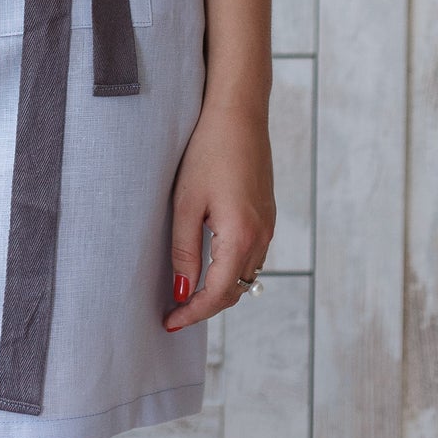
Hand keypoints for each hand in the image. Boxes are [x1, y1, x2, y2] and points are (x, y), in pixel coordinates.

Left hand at [162, 96, 275, 330]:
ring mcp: (267, 226)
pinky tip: (210, 263)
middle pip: (235, 291)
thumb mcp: (186, 202)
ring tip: (188, 292)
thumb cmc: (208, 151)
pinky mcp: (267, 214)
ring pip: (245, 275)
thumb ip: (185, 250)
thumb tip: (183, 291)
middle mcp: (260, 237)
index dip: (193, 313)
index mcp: (240, 237)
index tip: (169, 323)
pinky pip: (251, 255)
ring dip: (220, 289)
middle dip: (206, 306)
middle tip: (175, 312)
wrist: (238, 113)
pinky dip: (231, 268)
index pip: (218, 294)